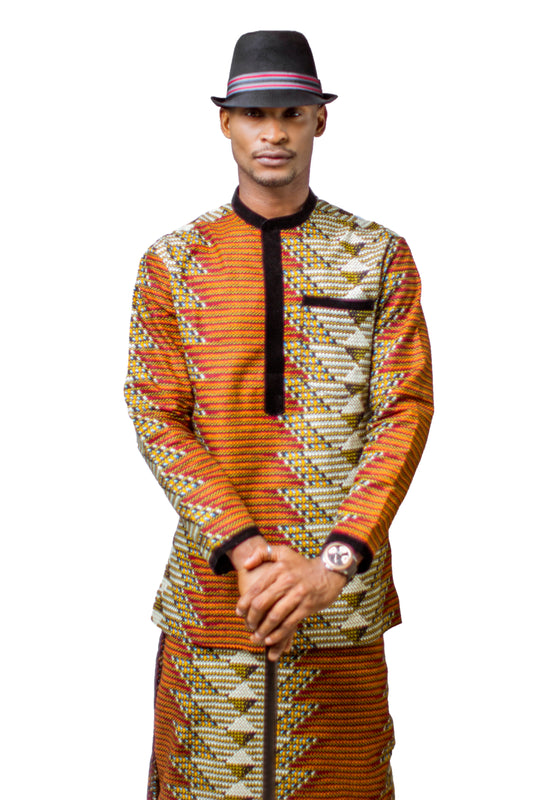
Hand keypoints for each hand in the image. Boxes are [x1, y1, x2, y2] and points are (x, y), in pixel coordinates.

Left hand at [236, 545, 346, 660]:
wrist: (329, 571)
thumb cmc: (303, 564)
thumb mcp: (283, 552)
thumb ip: (262, 553)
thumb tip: (245, 564)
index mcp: (278, 570)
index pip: (256, 589)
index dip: (244, 603)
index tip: (239, 612)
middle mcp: (286, 582)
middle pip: (262, 604)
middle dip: (251, 618)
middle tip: (248, 626)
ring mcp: (297, 595)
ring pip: (274, 616)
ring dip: (263, 630)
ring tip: (256, 637)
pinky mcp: (307, 607)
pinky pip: (289, 624)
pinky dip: (278, 634)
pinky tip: (270, 640)